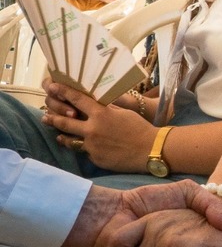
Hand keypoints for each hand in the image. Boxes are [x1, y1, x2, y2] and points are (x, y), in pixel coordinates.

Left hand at [42, 81, 156, 171]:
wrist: (150, 150)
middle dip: (52, 118)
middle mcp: (92, 129)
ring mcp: (92, 145)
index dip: (63, 92)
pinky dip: (86, 148)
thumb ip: (107, 110)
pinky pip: (86, 152)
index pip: (77, 100)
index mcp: (101, 114)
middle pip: (65, 122)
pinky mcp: (95, 158)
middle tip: (45, 116)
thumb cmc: (140, 128)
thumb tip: (96, 105)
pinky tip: (87, 147)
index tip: (52, 88)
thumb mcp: (123, 113)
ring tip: (57, 134)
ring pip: (69, 140)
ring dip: (62, 136)